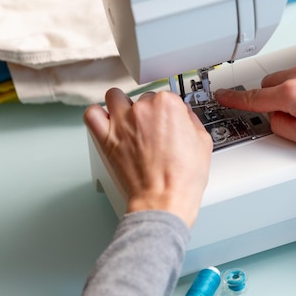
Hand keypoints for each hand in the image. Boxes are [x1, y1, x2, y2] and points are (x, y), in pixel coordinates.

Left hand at [84, 88, 212, 226]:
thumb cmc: (183, 178)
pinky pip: (92, 114)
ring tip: (130, 119)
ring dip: (122, 105)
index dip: (172, 111)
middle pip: (144, 98)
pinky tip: (107, 122)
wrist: (164, 200)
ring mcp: (122, 122)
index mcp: (168, 105)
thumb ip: (192, 120)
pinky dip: (97, 115)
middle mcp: (143, 109)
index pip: (168, 96)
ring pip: (115, 97)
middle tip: (155, 130)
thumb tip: (185, 115)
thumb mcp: (203, 142)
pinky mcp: (106, 138)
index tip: (171, 121)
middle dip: (150, 111)